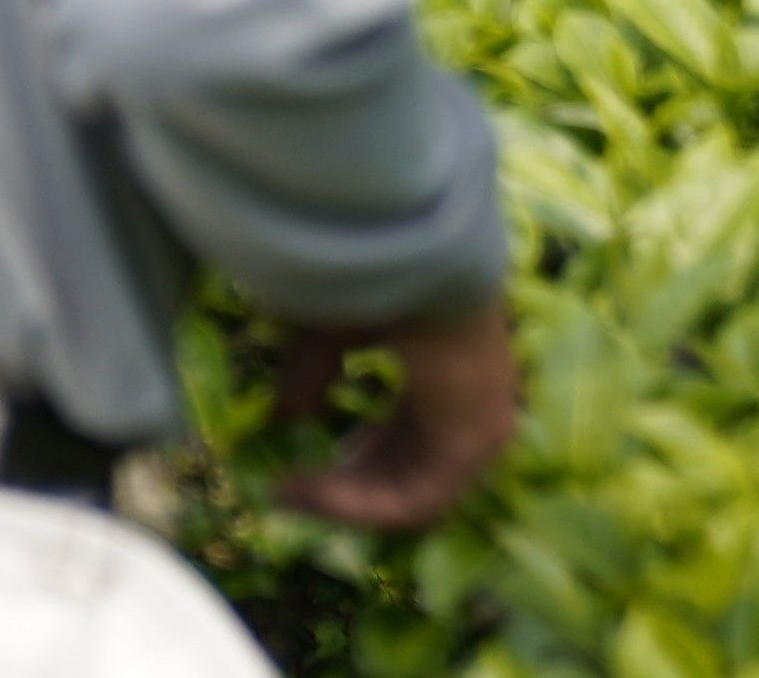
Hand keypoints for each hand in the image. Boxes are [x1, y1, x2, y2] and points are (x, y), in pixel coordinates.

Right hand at [272, 297, 520, 532]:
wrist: (419, 254)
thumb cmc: (381, 277)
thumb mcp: (333, 330)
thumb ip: (312, 375)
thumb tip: (282, 418)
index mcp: (448, 374)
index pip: (405, 433)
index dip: (353, 453)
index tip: (303, 465)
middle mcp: (468, 409)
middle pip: (405, 468)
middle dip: (344, 484)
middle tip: (289, 489)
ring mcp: (476, 431)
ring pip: (407, 492)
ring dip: (345, 500)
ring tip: (290, 493)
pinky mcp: (470, 448)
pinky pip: (414, 500)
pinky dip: (362, 505)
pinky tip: (315, 494)